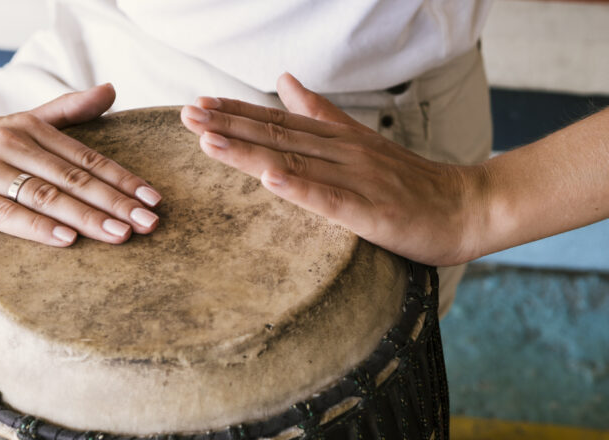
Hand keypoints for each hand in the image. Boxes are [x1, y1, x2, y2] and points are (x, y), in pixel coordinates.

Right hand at [0, 83, 161, 245]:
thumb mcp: (16, 123)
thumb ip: (64, 112)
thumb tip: (110, 89)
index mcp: (28, 127)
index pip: (86, 156)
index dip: (123, 178)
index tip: (155, 199)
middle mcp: (9, 142)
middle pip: (73, 176)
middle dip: (116, 201)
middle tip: (151, 222)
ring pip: (45, 194)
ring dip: (88, 216)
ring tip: (122, 235)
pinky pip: (5, 213)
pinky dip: (38, 226)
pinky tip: (67, 239)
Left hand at [180, 73, 485, 265]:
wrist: (466, 207)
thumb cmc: (410, 182)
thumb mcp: (361, 141)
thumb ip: (321, 113)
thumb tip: (285, 83)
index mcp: (337, 139)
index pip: (278, 122)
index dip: (236, 113)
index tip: (198, 105)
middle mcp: (342, 153)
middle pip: (277, 137)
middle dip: (228, 126)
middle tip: (186, 115)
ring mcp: (357, 181)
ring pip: (296, 163)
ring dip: (249, 152)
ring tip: (209, 140)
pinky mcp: (372, 212)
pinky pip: (331, 200)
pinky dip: (300, 188)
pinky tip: (270, 179)